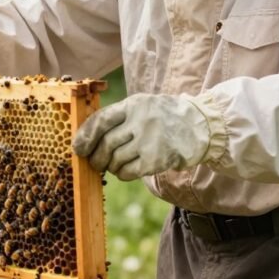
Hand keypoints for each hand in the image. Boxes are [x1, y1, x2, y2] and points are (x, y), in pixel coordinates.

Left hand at [72, 93, 212, 180]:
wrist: (200, 127)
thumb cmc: (163, 118)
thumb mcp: (142, 106)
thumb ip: (118, 117)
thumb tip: (85, 138)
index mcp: (134, 104)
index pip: (101, 119)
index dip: (85, 135)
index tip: (77, 148)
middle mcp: (141, 120)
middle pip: (106, 143)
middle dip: (96, 156)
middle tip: (94, 162)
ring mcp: (150, 140)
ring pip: (115, 159)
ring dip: (110, 166)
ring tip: (114, 165)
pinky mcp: (156, 159)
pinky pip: (128, 171)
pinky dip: (122, 174)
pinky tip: (125, 171)